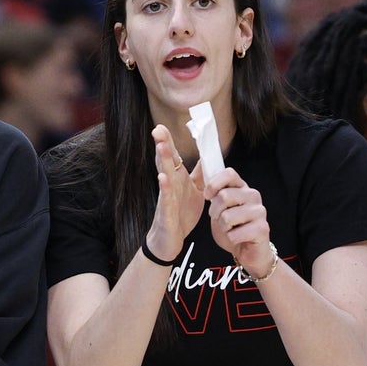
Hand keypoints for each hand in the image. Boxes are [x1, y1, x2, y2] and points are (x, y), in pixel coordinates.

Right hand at [148, 125, 204, 259]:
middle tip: (157, 128)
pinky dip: (165, 188)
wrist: (170, 240)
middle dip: (162, 144)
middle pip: (166, 161)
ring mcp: (166, 198)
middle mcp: (170, 185)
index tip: (164, 125)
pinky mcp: (165, 212)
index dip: (170, 141)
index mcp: (177, 179)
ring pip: (164, 176)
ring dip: (163, 160)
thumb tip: (209, 157)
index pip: (174, 156)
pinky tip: (163, 177)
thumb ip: (200, 174)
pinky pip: (165, 199)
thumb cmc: (180, 215)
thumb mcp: (195, 191)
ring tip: (161, 145)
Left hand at [202, 167, 271, 276]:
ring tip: (230, 229)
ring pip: (227, 217)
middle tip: (220, 219)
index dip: (214, 184)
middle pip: (224, 196)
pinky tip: (238, 238)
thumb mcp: (218, 207)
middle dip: (215, 211)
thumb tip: (201, 167)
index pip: (229, 173)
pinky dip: (231, 238)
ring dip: (223, 227)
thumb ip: (212, 190)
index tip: (208, 196)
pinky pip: (234, 234)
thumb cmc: (231, 228)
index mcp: (242, 187)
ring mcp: (259, 212)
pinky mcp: (262, 229)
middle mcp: (253, 196)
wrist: (247, 251)